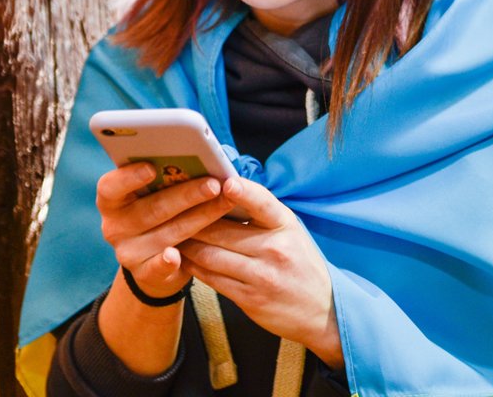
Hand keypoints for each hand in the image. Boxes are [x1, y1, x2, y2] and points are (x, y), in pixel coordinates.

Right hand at [94, 162, 233, 299]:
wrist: (154, 260)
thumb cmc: (158, 212)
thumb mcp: (153, 194)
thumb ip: (164, 178)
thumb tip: (197, 159)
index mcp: (112, 200)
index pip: (110, 186)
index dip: (129, 177)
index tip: (151, 168)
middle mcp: (114, 226)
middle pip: (151, 208)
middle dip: (186, 194)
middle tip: (213, 184)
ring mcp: (127, 252)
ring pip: (167, 233)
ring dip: (200, 218)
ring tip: (224, 204)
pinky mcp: (143, 273)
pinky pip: (157, 267)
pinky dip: (167, 261)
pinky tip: (177, 255)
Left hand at [179, 177, 343, 369]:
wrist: (322, 310)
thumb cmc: (300, 263)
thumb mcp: (290, 232)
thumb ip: (261, 215)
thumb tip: (221, 193)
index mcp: (285, 225)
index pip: (262, 202)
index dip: (243, 191)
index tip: (224, 182)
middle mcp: (274, 248)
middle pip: (221, 230)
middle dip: (193, 220)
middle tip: (171, 209)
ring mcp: (261, 276)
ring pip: (210, 255)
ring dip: (186, 244)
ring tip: (170, 234)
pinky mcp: (249, 298)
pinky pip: (212, 278)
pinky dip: (194, 266)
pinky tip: (183, 258)